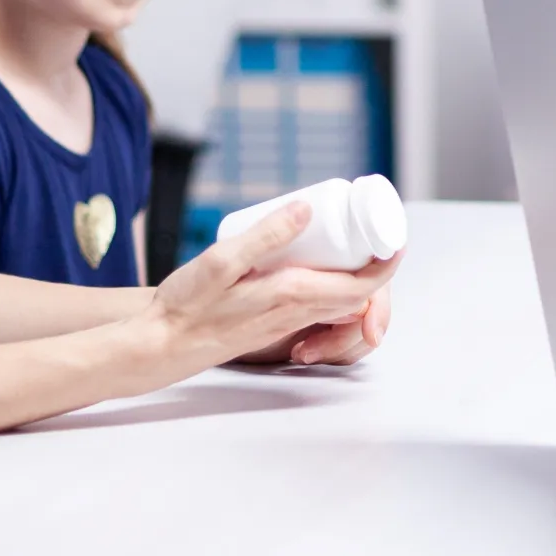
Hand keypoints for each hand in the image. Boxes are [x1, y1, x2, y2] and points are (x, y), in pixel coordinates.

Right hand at [146, 202, 399, 377]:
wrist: (159, 345)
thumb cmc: (184, 306)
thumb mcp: (221, 261)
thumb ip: (265, 237)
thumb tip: (306, 209)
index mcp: (291, 297)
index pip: (361, 287)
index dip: (387, 264)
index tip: (397, 239)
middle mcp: (295, 315)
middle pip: (357, 296)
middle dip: (375, 266)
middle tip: (373, 230)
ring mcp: (286, 323)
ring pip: (339, 303)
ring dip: (354, 276)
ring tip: (349, 240)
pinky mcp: (273, 324)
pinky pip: (317, 307)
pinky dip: (330, 286)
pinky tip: (314, 264)